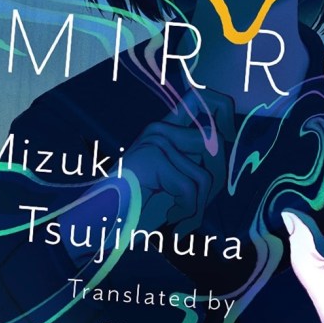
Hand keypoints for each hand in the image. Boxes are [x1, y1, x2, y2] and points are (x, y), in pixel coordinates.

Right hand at [124, 90, 235, 231]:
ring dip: (197, 206)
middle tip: (193, 209)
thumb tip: (227, 148)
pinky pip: (190, 189)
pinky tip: (171, 222)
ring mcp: (155, 141)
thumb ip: (195, 166)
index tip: (228, 136)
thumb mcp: (170, 184)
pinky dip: (186, 213)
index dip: (223, 110)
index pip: (199, 98)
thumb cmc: (133, 209)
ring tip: (179, 219)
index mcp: (163, 131)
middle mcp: (159, 130)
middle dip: (215, 183)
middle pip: (214, 144)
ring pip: (205, 175)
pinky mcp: (152, 158)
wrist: (95, 224)